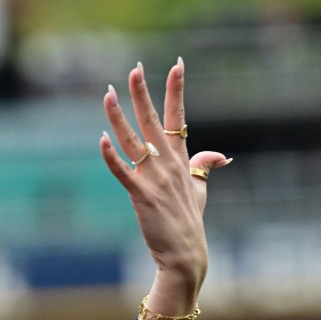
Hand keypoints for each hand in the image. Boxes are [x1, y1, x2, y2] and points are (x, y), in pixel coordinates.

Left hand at [98, 58, 230, 319]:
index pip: (179, 117)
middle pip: (154, 121)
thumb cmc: (190, 221)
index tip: (177, 64)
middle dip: (143, 94)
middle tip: (134, 69)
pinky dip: (111, 156)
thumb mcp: (200, 190)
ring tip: (106, 94)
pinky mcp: (141, 195)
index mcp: (182, 159)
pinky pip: (123, 171)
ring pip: (133, 140)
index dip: (177, 91)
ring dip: (118, 117)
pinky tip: (101, 139)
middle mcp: (169, 164)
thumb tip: (219, 156)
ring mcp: (156, 179)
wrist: (187, 254)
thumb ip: (204, 168)